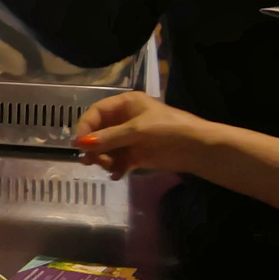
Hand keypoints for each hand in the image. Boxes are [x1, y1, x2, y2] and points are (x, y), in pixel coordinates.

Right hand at [74, 92, 220, 179]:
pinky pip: (118, 160)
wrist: (198, 149)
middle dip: (94, 147)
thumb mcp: (137, 131)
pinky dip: (115, 167)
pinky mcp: (137, 154)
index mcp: (126, 104)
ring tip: (109, 168)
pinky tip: (117, 175)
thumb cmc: (169, 130)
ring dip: (104, 159)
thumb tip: (80, 144)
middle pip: (99, 132)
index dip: (86, 127)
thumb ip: (108, 138)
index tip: (79, 144)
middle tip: (92, 161)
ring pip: (107, 148)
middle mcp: (125, 119)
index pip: (96, 112)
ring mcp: (131, 138)